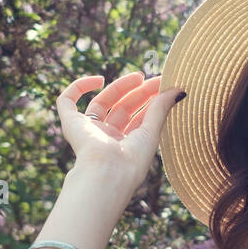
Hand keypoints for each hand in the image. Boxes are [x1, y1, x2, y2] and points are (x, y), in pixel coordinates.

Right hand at [56, 72, 184, 192]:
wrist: (107, 171)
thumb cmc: (132, 161)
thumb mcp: (152, 132)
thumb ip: (162, 109)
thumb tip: (179, 89)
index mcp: (126, 146)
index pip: (138, 118)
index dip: (150, 101)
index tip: (164, 86)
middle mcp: (107, 139)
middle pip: (122, 109)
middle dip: (138, 93)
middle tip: (152, 79)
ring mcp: (89, 131)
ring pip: (102, 102)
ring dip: (119, 87)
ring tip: (138, 76)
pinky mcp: (71, 125)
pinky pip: (67, 102)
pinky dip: (79, 87)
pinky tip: (98, 80)